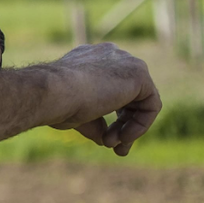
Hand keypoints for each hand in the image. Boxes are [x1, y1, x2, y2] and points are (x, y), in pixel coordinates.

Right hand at [46, 43, 161, 155]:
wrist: (53, 93)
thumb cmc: (57, 103)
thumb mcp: (77, 114)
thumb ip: (96, 122)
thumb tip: (107, 139)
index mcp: (91, 60)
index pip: (112, 88)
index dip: (112, 117)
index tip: (104, 139)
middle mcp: (110, 56)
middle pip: (130, 96)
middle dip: (123, 125)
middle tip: (113, 146)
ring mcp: (125, 61)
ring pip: (142, 101)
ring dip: (130, 128)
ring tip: (113, 144)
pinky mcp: (138, 73)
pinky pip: (150, 104)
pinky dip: (140, 125)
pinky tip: (123, 136)